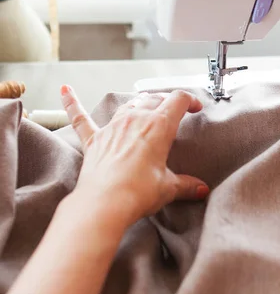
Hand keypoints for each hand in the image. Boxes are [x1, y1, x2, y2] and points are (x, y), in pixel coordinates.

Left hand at [60, 87, 208, 231]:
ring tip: (146, 105)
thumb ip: (186, 184)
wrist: (104, 204)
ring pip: (129, 104)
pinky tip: (65, 90)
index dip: (190, 100)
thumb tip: (200, 189)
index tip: (196, 108)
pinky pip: (81, 118)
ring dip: (140, 103)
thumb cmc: (137, 193)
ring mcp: (113, 127)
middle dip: (167, 102)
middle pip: (154, 99)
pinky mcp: (95, 140)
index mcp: (159, 125)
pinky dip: (73, 103)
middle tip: (175, 112)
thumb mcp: (169, 188)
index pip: (178, 100)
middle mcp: (135, 119)